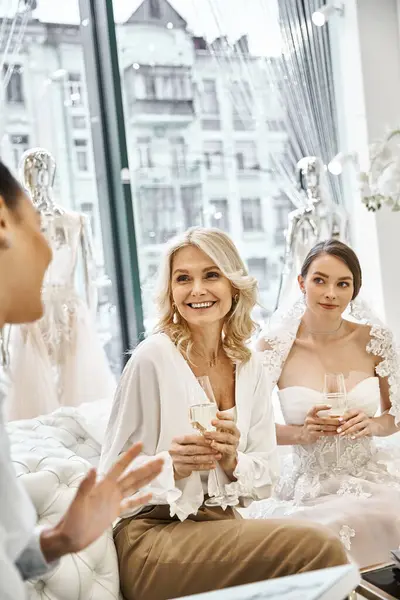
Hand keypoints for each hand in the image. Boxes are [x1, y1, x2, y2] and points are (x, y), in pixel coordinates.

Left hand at [41, 442, 162, 560]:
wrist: (69, 539)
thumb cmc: (72, 520)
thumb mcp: (78, 503)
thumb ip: (85, 487)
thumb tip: (92, 469)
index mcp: (103, 486)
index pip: (119, 467)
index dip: (130, 456)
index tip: (141, 444)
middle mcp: (111, 490)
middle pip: (132, 476)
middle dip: (146, 467)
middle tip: (161, 459)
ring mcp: (113, 500)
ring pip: (134, 486)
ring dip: (146, 478)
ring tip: (159, 470)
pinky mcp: (114, 512)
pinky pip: (130, 503)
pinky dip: (140, 499)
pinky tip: (150, 495)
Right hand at [169, 434, 221, 480]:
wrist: (174, 463)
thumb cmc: (182, 449)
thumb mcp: (184, 442)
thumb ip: (194, 439)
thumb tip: (208, 437)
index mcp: (175, 441)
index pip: (188, 438)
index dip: (200, 439)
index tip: (210, 440)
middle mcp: (175, 450)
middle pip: (192, 449)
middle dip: (206, 449)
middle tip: (216, 449)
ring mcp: (178, 460)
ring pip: (195, 459)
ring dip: (208, 458)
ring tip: (216, 456)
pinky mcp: (182, 468)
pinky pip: (196, 467)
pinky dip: (205, 466)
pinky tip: (212, 464)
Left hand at [204, 411, 239, 471]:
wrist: (225, 459)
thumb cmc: (220, 442)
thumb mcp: (217, 432)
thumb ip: (213, 426)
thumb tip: (200, 416)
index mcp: (231, 427)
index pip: (231, 418)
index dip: (225, 415)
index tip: (217, 413)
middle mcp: (235, 433)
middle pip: (231, 425)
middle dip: (221, 423)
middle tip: (211, 422)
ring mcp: (234, 442)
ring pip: (227, 437)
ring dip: (216, 435)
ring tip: (206, 434)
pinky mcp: (232, 451)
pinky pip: (226, 448)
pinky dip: (219, 446)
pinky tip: (212, 444)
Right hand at [300, 404, 341, 443]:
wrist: (304, 434)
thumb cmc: (312, 425)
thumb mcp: (314, 418)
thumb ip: (323, 416)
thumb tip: (337, 416)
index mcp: (309, 414)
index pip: (315, 408)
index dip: (322, 407)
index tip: (330, 406)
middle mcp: (309, 420)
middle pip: (323, 419)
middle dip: (334, 420)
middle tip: (342, 420)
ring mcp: (310, 427)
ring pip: (325, 427)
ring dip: (334, 427)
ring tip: (341, 426)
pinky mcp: (313, 434)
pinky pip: (324, 433)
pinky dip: (332, 433)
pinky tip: (337, 432)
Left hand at [337, 409, 376, 438]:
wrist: (380, 425)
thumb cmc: (365, 421)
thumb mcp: (358, 418)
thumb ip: (350, 419)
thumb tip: (339, 422)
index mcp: (359, 411)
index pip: (350, 413)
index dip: (344, 416)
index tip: (339, 420)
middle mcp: (363, 416)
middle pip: (352, 421)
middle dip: (344, 426)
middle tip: (338, 430)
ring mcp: (367, 422)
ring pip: (356, 427)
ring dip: (348, 431)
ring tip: (342, 434)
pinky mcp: (370, 429)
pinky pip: (362, 432)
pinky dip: (357, 435)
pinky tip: (352, 437)